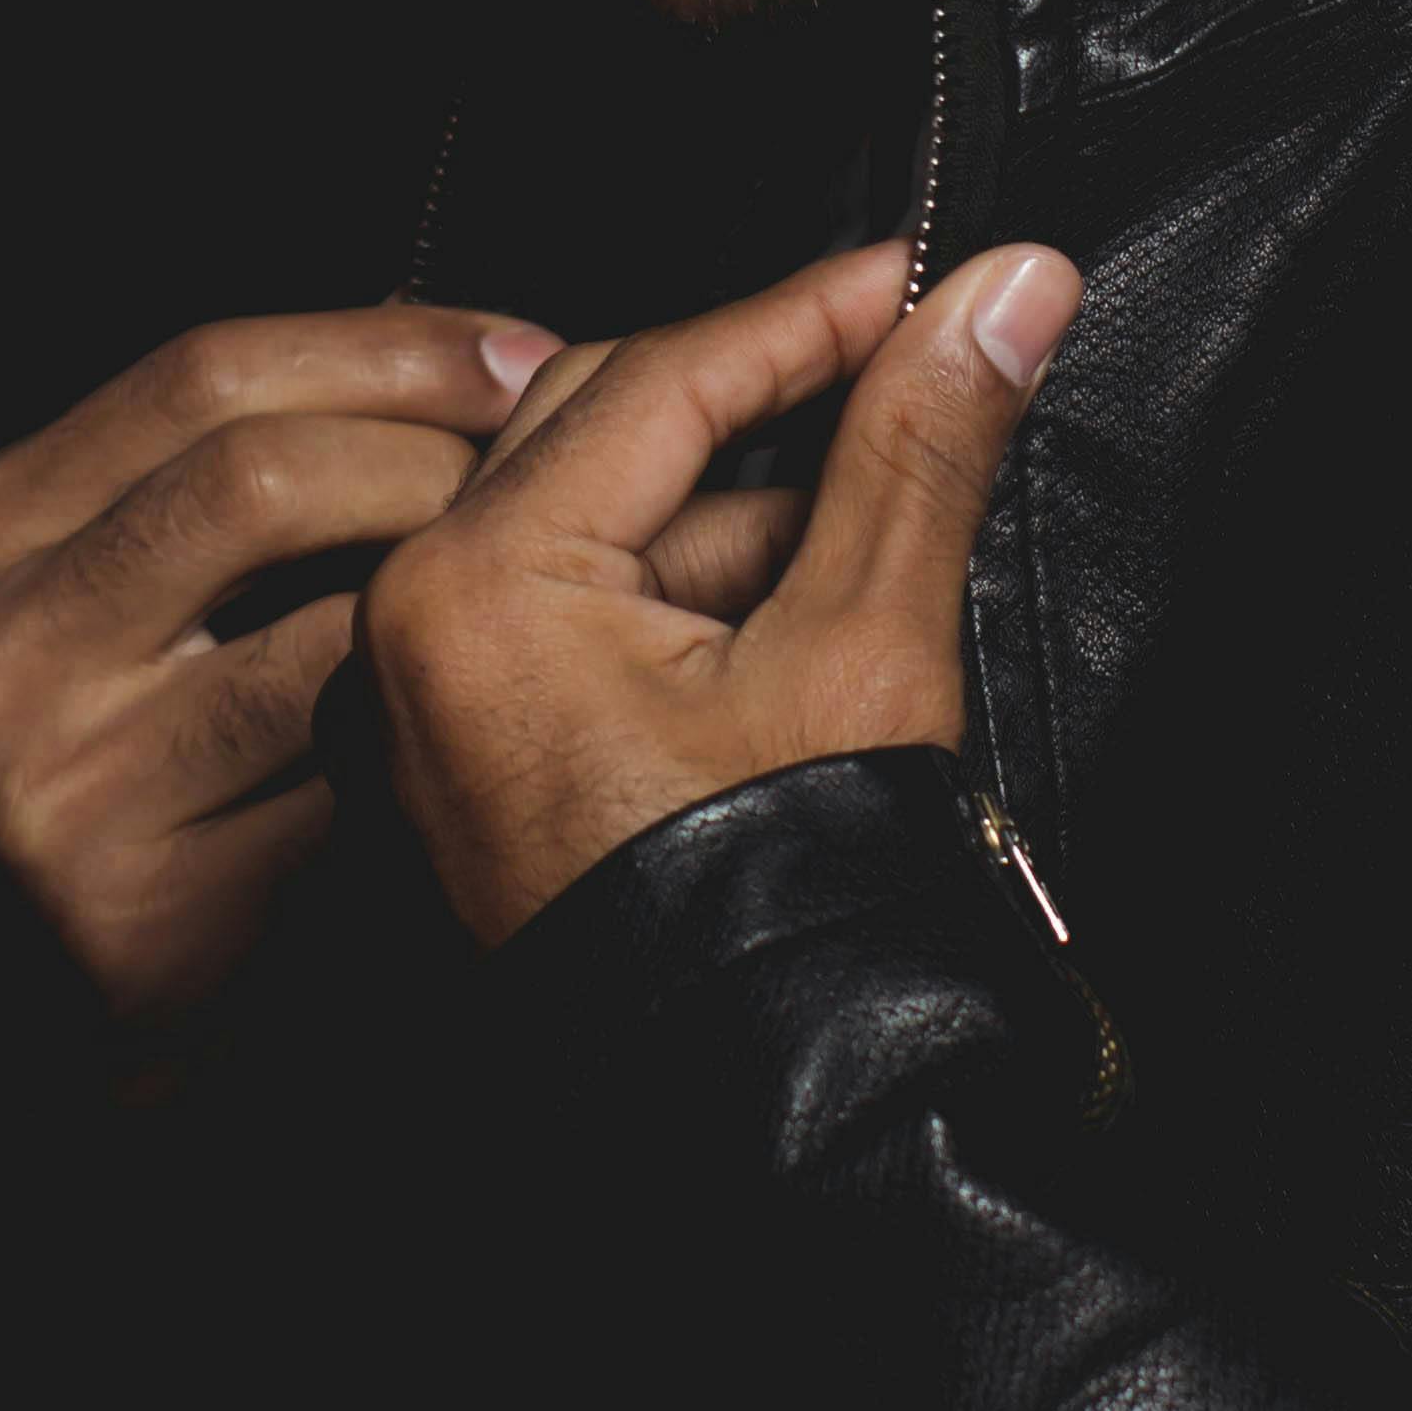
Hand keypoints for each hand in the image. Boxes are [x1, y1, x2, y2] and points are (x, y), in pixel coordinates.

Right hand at [0, 304, 563, 1016]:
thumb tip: (421, 347)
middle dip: (437, 458)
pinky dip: (431, 756)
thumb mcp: (85, 589)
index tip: (513, 351)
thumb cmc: (89, 761)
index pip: (201, 374)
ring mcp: (61, 792)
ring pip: (324, 643)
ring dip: (459, 608)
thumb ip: (201, 474)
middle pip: (262, 480)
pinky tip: (491, 737)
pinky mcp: (149, 921)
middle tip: (550, 477)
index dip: (386, 347)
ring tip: (537, 598)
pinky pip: (346, 798)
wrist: (11, 1009)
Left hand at [362, 235, 1081, 945]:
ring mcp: (424, 706)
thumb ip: (921, 447)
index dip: (811, 313)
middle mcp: (408, 634)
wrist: (754, 1136)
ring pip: (599, 526)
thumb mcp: (863, 648)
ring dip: (743, 516)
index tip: (916, 274)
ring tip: (870, 561)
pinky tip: (799, 628)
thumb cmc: (777, 921)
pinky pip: (572, 619)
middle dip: (773, 412)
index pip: (661, 376)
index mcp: (469, 588)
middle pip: (607, 431)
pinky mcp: (462, 763)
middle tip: (912, 376)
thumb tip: (1003, 288)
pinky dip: (691, 602)